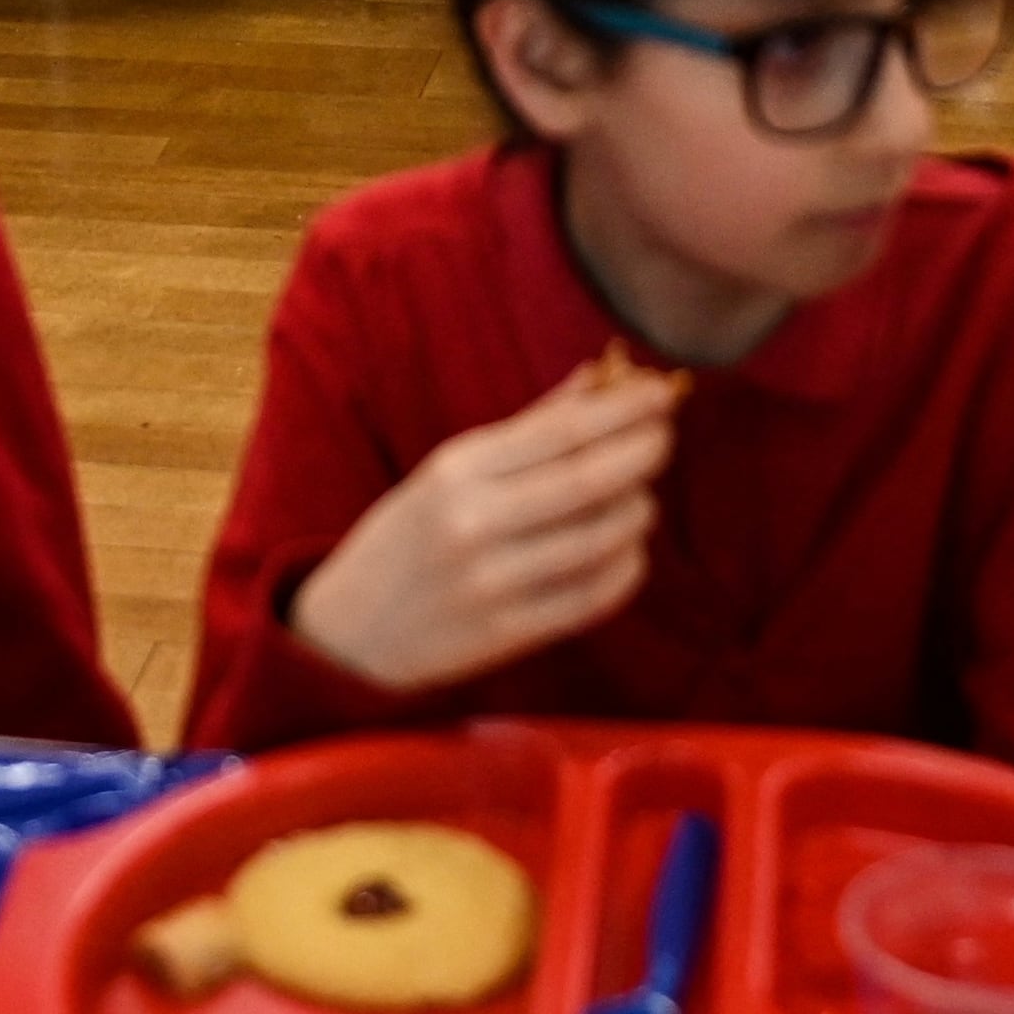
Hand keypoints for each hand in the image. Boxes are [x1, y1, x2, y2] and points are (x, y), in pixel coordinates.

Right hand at [286, 357, 679, 696]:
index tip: (660, 392)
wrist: (348, 635)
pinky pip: (591, 598)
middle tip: (666, 434)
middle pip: (588, 480)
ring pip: (599, 539)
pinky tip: (629, 550)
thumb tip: (598, 378)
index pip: (561, 430)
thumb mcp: (448, 471)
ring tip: (643, 495)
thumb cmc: (406, 538)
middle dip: (643, 451)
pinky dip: (625, 569)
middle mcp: (473, 522)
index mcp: (456, 470)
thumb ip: (527, 426)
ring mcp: (491, 582)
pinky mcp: (507, 635)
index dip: (623, 410)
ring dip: (638, 510)